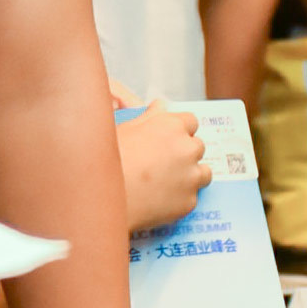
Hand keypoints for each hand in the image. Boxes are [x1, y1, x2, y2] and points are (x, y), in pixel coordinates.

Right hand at [113, 93, 209, 230]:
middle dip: (185, 153)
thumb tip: (160, 105)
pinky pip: (191, 198)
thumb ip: (149, 117)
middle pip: (198, 147)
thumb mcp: (125, 129)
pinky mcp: (189, 202)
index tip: (171, 139)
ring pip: (203, 173)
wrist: (102, 196)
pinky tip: (160, 200)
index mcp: (172, 126)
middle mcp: (187, 148)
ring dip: (191, 176)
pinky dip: (179, 199)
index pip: (191, 121)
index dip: (180, 130)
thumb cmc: (109, 160)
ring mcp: (190, 176)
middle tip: (165, 163)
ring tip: (169, 183)